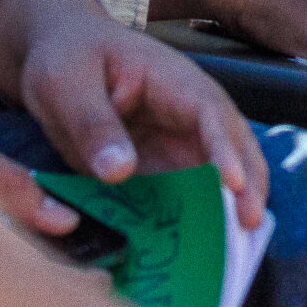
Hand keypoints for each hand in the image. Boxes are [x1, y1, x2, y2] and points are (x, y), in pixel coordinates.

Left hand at [0, 0, 267, 226]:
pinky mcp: (160, 166)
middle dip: (248, 182)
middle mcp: (186, 112)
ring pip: (215, 174)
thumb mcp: (66, 82)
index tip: (234, 185)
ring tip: (234, 247)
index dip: (226, 148)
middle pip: (232, 143)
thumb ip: (92, 123)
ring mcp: (176, 140)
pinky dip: (194, 220)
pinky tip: (193, 250)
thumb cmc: (65, 56)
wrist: (55, 56)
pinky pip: (184, 194)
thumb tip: (121, 172)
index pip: (210, 113)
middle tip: (251, 223)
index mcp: (171, 80)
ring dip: (228, 207)